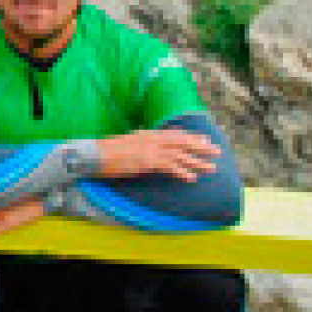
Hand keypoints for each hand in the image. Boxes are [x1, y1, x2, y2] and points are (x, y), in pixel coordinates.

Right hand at [96, 127, 221, 180]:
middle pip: (182, 141)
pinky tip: (191, 178)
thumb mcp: (128, 144)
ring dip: (197, 161)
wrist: (94, 155)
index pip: (174, 134)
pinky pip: (169, 166)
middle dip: (200, 147)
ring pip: (179, 154)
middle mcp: (151, 139)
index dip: (191, 137)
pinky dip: (181, 171)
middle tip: (217, 152)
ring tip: (211, 168)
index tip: (205, 141)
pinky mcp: (147, 161)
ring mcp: (150, 149)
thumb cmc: (107, 152)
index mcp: (147, 134)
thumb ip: (142, 145)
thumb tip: (151, 151)